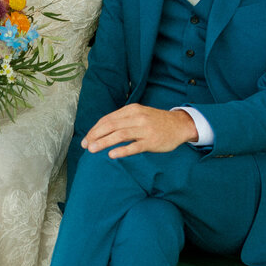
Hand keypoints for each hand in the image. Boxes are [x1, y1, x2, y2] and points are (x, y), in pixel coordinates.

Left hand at [82, 105, 198, 158]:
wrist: (179, 125)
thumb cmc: (155, 121)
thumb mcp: (139, 114)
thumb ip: (122, 120)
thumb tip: (101, 130)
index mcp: (131, 110)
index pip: (108, 119)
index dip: (95, 129)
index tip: (86, 138)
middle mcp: (137, 118)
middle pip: (111, 126)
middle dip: (95, 135)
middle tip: (86, 145)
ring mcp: (144, 129)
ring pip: (120, 135)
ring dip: (104, 142)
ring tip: (92, 149)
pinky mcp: (151, 141)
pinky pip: (134, 146)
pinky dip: (122, 150)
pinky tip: (112, 155)